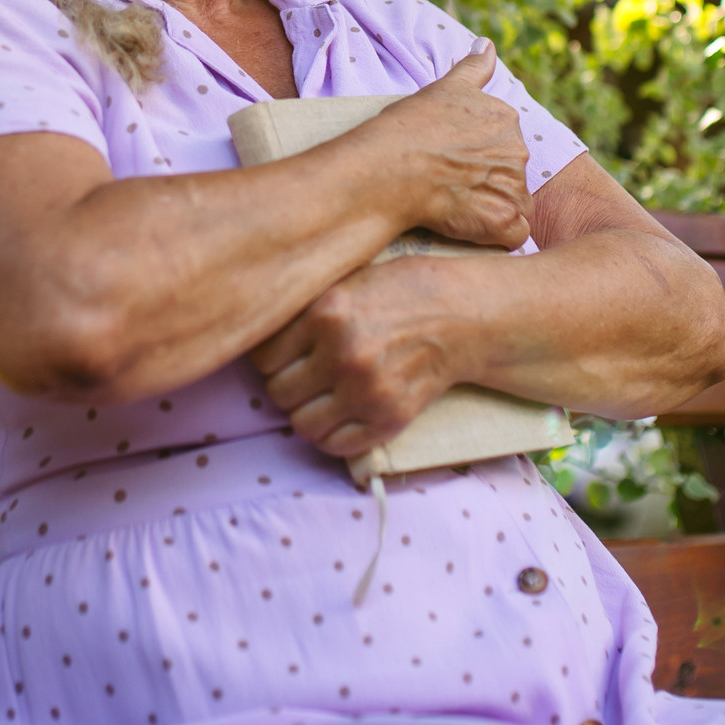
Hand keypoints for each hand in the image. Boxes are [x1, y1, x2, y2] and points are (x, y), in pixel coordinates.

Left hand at [250, 257, 471, 457]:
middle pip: (278, 392)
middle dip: (288, 384)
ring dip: (307, 413)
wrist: (464, 316)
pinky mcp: (389, 418)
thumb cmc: (403, 291)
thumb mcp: (349, 279)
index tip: (286, 355)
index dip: (271, 358)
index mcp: (326, 311)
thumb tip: (260, 328)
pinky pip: (335, 445)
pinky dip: (333, 435)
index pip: (263, 356)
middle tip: (306, 376)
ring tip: (323, 397)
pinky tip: (343, 414)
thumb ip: (307, 307)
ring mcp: (366, 390)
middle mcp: (342, 353)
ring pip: (301, 424)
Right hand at [354, 41, 531, 249]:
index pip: (503, 143)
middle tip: (450, 184)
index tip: (451, 160)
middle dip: (487, 181)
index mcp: (505, 117)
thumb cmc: (408, 127)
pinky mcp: (505, 220)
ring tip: (453, 206)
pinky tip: (467, 228)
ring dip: (489, 207)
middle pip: (510, 173)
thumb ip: (474, 67)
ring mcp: (514, 186)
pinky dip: (495, 234)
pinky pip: (513, 233)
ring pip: (512, 203)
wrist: (391, 167)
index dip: (477, 155)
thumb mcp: (444, 88)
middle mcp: (518, 149)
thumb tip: (488, 43)